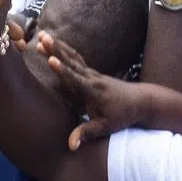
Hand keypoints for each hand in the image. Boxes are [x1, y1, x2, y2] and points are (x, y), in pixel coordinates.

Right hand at [40, 32, 150, 147]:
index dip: (62, 70)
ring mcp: (92, 74)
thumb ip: (87, 133)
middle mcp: (92, 79)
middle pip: (71, 62)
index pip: (75, 79)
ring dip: (57, 46)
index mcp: (94, 91)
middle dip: (56, 50)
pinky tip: (54, 43)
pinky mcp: (91, 73)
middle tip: (41, 38)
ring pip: (73, 56)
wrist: (141, 101)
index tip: (51, 60)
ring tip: (42, 35)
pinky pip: (76, 58)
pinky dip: (64, 49)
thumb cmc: (123, 115)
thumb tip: (71, 146)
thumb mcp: (106, 127)